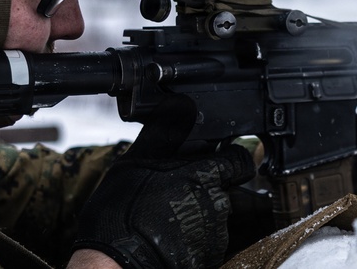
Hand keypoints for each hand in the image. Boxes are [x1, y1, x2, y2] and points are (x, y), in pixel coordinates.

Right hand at [73, 143, 254, 267]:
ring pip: (215, 213)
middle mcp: (217, 203)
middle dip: (206, 186)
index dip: (231, 157)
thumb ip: (165, 133)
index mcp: (204, 174)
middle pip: (225, 186)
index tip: (219, 159)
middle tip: (174, 190)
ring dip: (197, 211)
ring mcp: (215, 232)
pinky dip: (193, 236)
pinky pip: (207, 238)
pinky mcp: (210, 256)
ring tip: (166, 215)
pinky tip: (169, 234)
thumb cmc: (123, 213)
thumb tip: (179, 104)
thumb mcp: (136, 160)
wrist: (116, 263)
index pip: (240, 159)